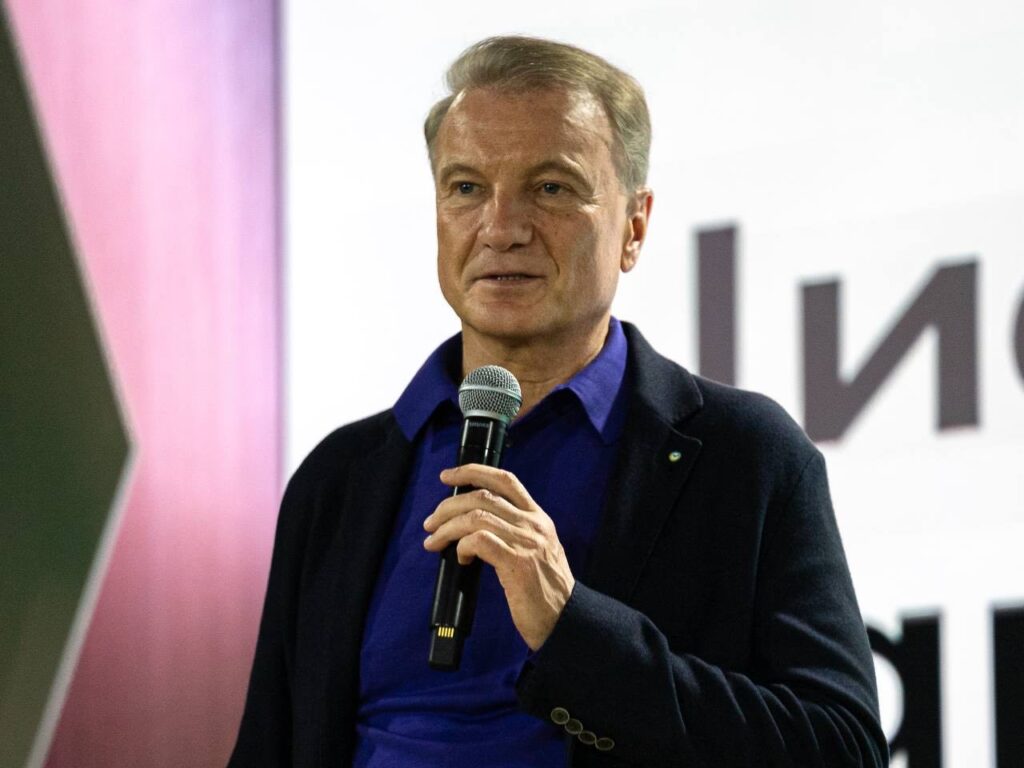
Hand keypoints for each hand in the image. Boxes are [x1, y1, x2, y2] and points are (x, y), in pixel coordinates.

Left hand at [423, 464, 574, 650]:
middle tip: (431, 523)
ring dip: (447, 528)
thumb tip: (472, 526)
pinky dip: (462, 546)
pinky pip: (479, 541)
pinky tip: (461, 558)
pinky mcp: (517, 563)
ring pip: (476, 517)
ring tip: (434, 541)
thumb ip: (513, 532)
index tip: (447, 476)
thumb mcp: (536, 550)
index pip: (505, 480)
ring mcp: (526, 542)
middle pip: (482, 496)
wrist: (567, 618)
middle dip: (448, 506)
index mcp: (538, 518)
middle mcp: (533, 524)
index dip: (472, 472)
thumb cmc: (546, 590)